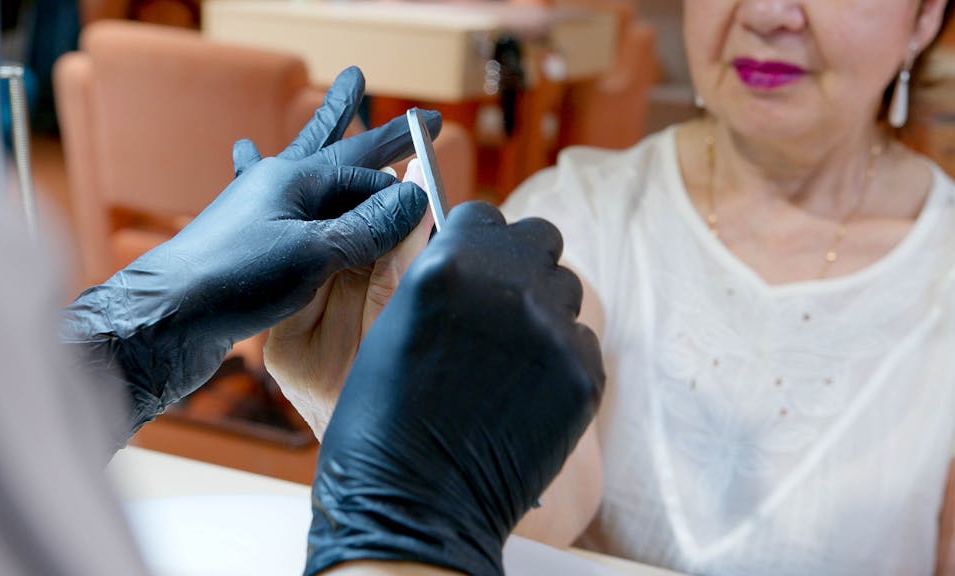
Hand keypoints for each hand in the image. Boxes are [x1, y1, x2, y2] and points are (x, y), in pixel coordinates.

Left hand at [61, 67, 435, 446]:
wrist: (164, 317)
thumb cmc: (233, 279)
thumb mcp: (312, 253)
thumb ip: (365, 228)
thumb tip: (415, 197)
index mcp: (294, 179)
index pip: (364, 174)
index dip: (398, 184)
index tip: (430, 192)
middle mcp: (275, 184)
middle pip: (331, 146)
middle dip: (358, 120)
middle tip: (367, 81)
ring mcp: (257, 209)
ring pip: (305, 165)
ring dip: (324, 133)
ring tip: (338, 101)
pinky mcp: (246, 239)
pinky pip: (275, 198)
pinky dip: (271, 170)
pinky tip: (247, 149)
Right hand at [305, 203, 605, 575]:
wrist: (415, 507)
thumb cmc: (381, 422)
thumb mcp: (390, 326)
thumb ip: (434, 274)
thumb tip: (461, 243)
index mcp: (448, 266)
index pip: (483, 214)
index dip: (475, 239)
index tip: (470, 261)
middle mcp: (508, 287)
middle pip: (539, 239)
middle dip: (520, 262)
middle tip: (497, 303)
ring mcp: (553, 332)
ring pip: (565, 290)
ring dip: (542, 309)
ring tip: (508, 356)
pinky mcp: (583, 377)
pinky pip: (582, 342)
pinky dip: (560, 359)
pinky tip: (524, 392)